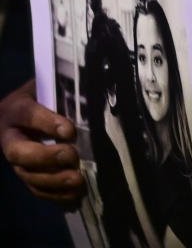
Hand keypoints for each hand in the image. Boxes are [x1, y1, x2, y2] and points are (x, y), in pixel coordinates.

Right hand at [0, 80, 83, 203]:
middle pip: (18, 152)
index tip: (70, 131)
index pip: (28, 115)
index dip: (47, 123)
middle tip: (71, 156)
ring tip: (78, 180)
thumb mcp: (49, 87)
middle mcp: (9, 136)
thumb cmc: (45, 95)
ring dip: (53, 180)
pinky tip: (74, 193)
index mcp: (16, 109)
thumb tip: (92, 96)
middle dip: (45, 157)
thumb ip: (63, 92)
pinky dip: (55, 193)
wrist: (25, 110)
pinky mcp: (26, 173)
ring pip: (26, 174)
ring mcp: (16, 158)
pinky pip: (35, 188)